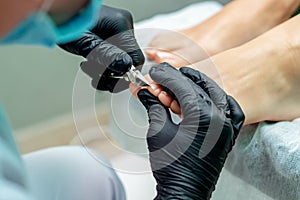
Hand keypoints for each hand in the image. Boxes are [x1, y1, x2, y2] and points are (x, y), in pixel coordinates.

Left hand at [59, 5, 144, 91]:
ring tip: (89, 68)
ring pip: (120, 60)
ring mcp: (117, 30)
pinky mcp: (111, 35)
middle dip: (112, 74)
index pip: (135, 57)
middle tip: (98, 80)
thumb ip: (104, 54)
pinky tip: (91, 63)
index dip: (126, 74)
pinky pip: (113, 54)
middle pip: (127, 60)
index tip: (113, 83)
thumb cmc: (64, 20)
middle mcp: (122, 26)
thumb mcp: (83, 42)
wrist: (56, 14)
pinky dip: (102, 63)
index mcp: (120, 24)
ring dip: (104, 70)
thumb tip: (125, 66)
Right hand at [137, 63, 243, 198]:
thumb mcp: (158, 132)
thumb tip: (145, 93)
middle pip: (198, 86)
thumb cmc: (172, 168)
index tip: (155, 72)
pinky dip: (217, 99)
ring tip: (179, 83)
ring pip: (215, 93)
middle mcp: (220, 119)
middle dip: (177, 79)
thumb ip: (154, 107)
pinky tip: (205, 97)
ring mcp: (227, 127)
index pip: (183, 85)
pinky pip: (229, 109)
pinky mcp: (228, 134)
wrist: (184, 191)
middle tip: (162, 76)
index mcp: (203, 117)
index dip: (166, 76)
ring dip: (196, 85)